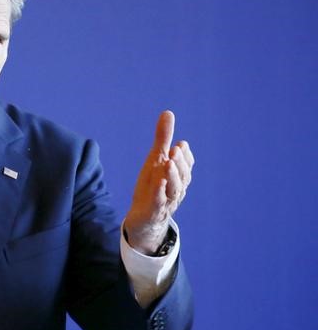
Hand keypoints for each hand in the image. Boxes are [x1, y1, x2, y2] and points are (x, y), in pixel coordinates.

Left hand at [123, 111, 193, 254]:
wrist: (143, 217)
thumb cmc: (153, 185)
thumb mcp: (155, 159)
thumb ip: (162, 138)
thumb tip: (168, 112)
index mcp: (177, 176)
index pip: (186, 165)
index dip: (185, 156)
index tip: (180, 144)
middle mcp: (175, 188)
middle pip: (183, 176)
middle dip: (180, 162)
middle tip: (174, 150)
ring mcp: (166, 200)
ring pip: (174, 190)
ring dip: (172, 176)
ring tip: (167, 163)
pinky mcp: (154, 210)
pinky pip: (159, 203)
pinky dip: (159, 193)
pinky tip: (158, 183)